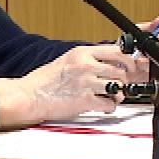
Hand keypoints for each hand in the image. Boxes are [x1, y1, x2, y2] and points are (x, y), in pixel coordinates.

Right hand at [0, 43, 147, 126]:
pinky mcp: (84, 100)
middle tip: (119, 86)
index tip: (129, 67)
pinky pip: (109, 104)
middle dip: (124, 81)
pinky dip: (109, 107)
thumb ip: (88, 59)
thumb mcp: (68, 60)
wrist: (29, 96)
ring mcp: (86, 82)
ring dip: (118, 94)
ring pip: (118, 87)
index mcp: (82, 52)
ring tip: (110, 96)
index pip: (117, 51)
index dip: (128, 61)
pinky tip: (102, 106)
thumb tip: (109, 62)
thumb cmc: (45, 80)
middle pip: (121, 71)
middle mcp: (86, 65)